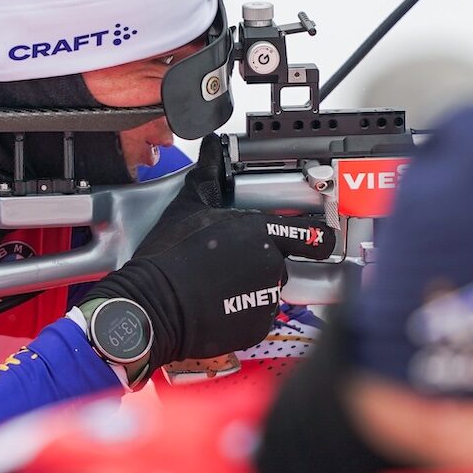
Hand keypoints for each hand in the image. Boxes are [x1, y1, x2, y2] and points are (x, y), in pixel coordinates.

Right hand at [84, 136, 331, 381]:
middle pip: (283, 263)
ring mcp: (266, 297)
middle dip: (263, 263)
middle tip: (232, 267)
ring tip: (219, 287)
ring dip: (252, 289)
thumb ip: (209, 175)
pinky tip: (218, 305)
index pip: (311, 235)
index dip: (319, 237)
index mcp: (259, 231)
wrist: (152, 305)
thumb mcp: (188, 207)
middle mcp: (270, 263)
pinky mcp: (257, 326)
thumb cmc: (168, 257)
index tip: (320, 240)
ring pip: (270, 291)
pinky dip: (244, 313)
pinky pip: (258, 316)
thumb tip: (212, 146)